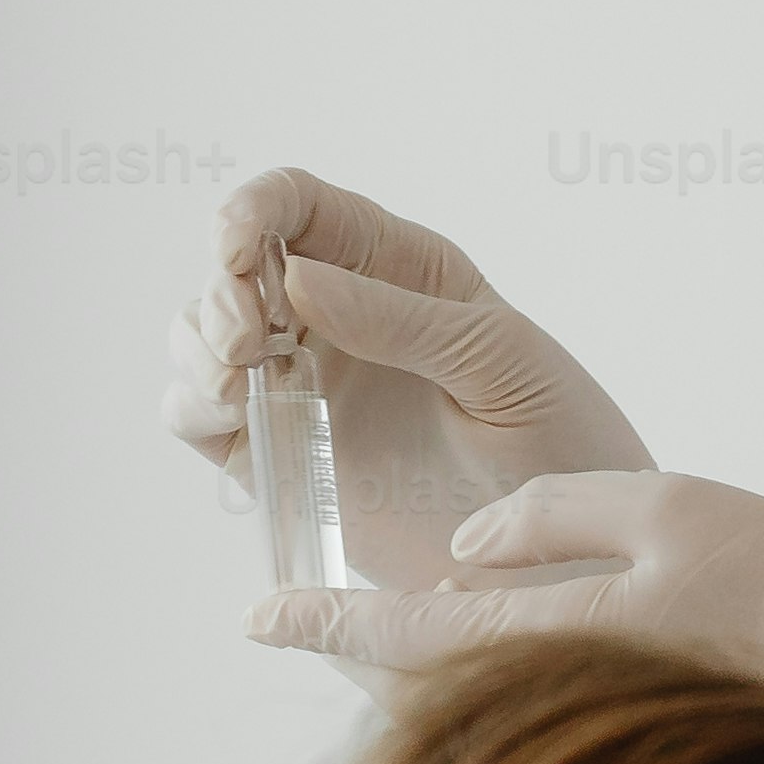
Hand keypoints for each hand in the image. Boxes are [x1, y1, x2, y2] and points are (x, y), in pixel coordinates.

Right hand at [159, 170, 656, 583]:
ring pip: (202, 339)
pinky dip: (194, 407)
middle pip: (234, 272)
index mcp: (397, 269)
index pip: (299, 207)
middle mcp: (336, 317)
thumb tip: (296, 277)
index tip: (235, 246)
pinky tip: (232, 419)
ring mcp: (302, 387)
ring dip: (197, 350)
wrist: (568, 557)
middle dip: (220, 294)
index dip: (252, 210)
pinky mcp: (279, 456)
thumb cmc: (562, 438)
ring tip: (239, 387)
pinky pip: (201, 416)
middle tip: (246, 343)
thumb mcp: (499, 362)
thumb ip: (402, 320)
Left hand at [244, 472, 763, 763]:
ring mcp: (606, 761)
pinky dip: (507, 706)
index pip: (410, 637)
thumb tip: (461, 546)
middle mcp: (577, 720)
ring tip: (403, 636)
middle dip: (371, 654)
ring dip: (435, 682)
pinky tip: (516, 670)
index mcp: (575, 645)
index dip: (324, 621)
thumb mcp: (684, 510)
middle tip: (313, 613)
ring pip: (483, 722)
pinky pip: (545, 743)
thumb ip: (559, 519)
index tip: (254, 613)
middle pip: (430, 697)